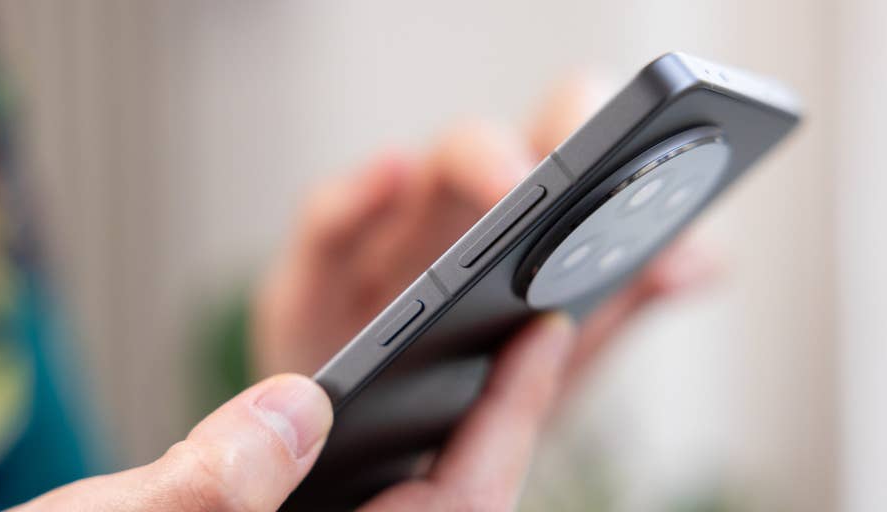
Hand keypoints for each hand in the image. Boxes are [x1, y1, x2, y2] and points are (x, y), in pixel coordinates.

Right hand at [11, 314, 573, 510]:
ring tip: (480, 339)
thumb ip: (211, 489)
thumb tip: (294, 409)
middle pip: (453, 489)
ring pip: (412, 483)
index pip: (461, 502)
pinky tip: (383, 391)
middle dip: (499, 409)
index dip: (510, 415)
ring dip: (452, 417)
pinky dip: (385, 428)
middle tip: (531, 320)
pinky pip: (364, 478)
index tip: (545, 331)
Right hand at [253, 74, 717, 379]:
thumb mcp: (558, 357)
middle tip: (581, 183)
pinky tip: (390, 176)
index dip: (610, 143)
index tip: (648, 174)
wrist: (367, 460)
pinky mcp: (322, 270)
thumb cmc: (466, 394)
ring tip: (517, 190)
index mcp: (518, 233)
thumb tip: (702, 257)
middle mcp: (455, 222)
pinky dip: (357, 193)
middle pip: (495, 147)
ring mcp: (389, 240)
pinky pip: (329, 219)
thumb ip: (624, 299)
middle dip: (545, 147)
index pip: (566, 152)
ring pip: (428, 172)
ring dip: (476, 166)